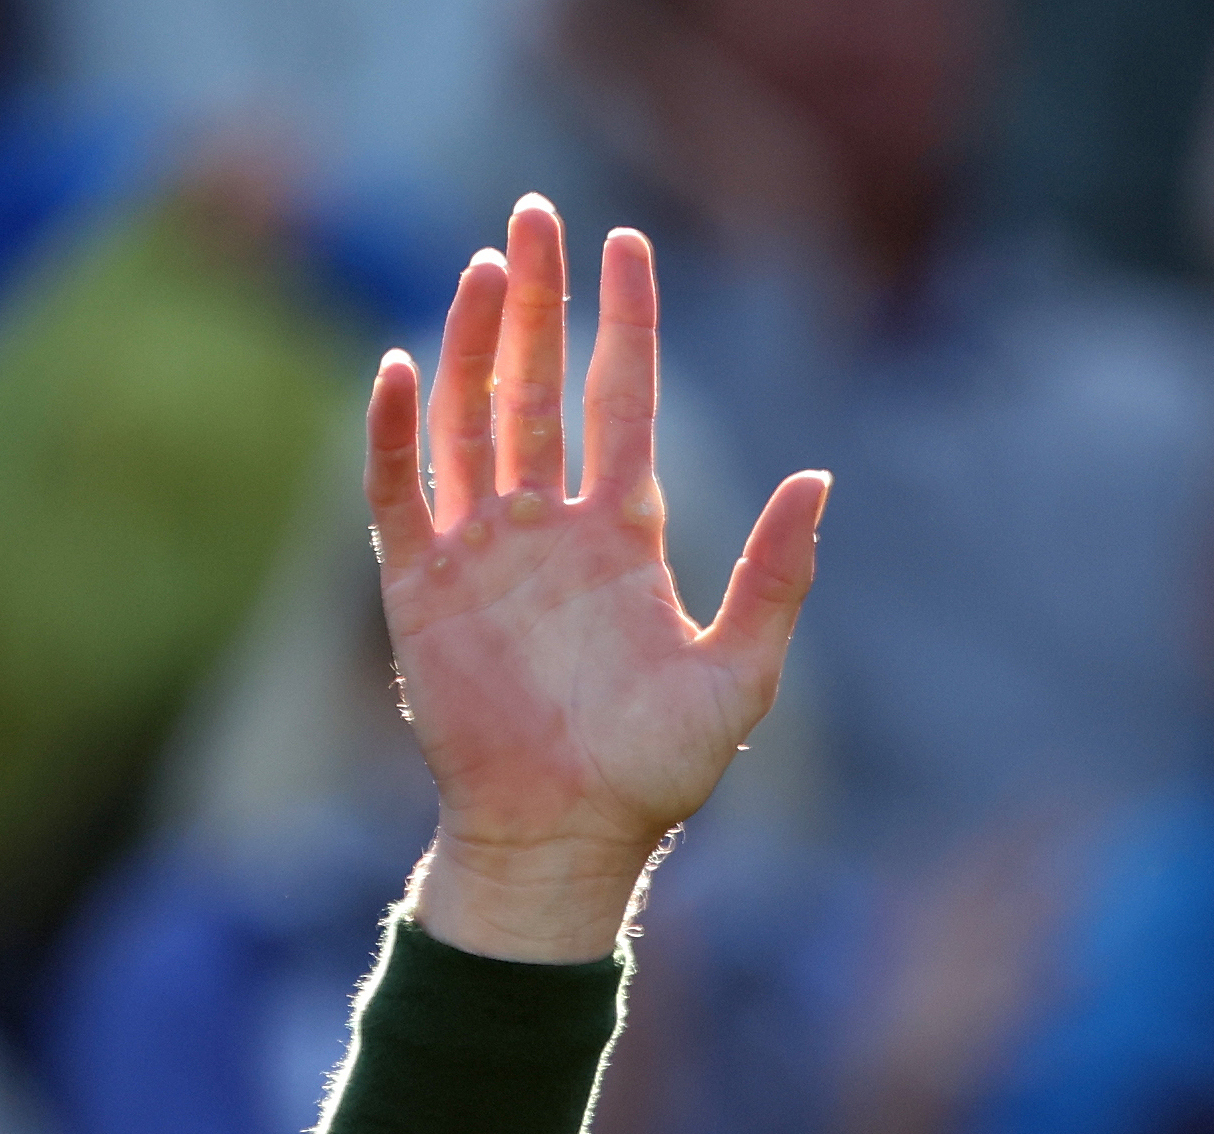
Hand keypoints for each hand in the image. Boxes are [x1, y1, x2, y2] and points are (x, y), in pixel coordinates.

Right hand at [363, 197, 828, 960]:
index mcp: (624, 536)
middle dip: (536, 298)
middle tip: (537, 213)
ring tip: (483, 265)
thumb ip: (775, 576)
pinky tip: (400, 365)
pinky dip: (394, 431)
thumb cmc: (655, 774)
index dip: (625, 321)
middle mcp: (549, 528)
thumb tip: (819, 478)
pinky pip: (399, 493)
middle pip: (537, 383)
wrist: (565, 841)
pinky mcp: (419, 589)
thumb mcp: (737, 675)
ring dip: (470, 341)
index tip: (626, 243)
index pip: (622, 399)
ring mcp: (481, 552)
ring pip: (470, 417)